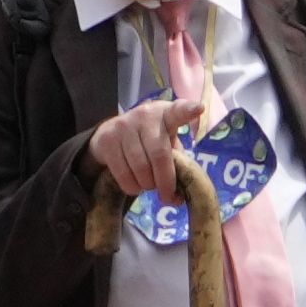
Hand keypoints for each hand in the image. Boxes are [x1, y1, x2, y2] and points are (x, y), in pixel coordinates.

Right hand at [81, 98, 203, 206]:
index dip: (188, 110)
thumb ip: (176, 162)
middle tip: (167, 196)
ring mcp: (123, 126)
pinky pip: (123, 174)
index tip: (199, 109)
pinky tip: (135, 185)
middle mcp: (144, 115)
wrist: (110, 133)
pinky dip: (132, 187)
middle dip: (165, 182)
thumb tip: (178, 198)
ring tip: (148, 186)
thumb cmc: (148, 141)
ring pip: (140, 167)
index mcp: (165, 114)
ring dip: (147, 185)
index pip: (178, 111)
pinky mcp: (106, 140)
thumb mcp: (165, 142)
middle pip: (159, 155)